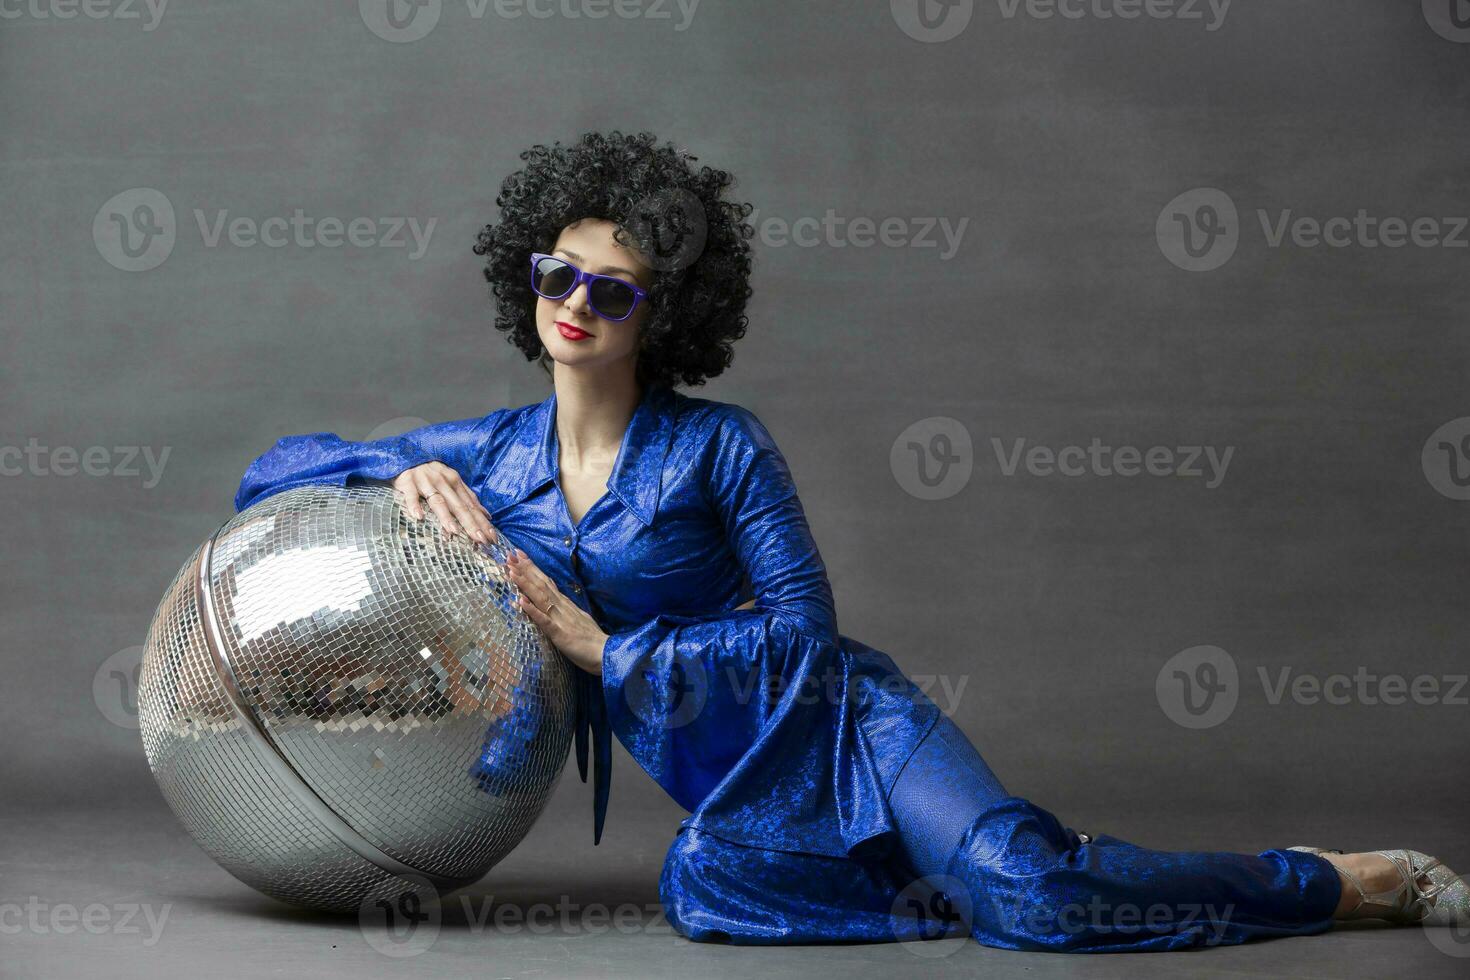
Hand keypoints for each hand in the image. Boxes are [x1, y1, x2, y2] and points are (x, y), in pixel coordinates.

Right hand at [392, 462, 497, 546]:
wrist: (406, 457)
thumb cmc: (431, 474)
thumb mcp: (452, 482)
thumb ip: (468, 498)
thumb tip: (487, 515)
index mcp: (456, 482)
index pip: (472, 506)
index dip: (482, 522)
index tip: (492, 538)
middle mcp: (443, 481)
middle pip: (459, 506)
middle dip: (470, 523)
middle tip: (480, 540)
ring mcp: (426, 481)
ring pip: (438, 501)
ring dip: (446, 516)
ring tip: (454, 531)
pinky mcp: (408, 481)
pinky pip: (411, 495)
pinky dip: (414, 505)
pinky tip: (418, 517)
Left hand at [506, 547, 607, 674]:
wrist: (604, 652)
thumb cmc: (591, 639)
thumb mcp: (578, 618)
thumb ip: (565, 609)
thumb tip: (555, 601)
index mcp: (565, 604)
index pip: (546, 582)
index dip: (532, 569)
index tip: (520, 555)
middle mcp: (561, 607)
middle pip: (541, 584)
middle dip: (525, 569)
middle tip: (511, 555)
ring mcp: (560, 618)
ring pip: (540, 597)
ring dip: (525, 584)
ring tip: (512, 571)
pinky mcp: (559, 633)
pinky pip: (543, 620)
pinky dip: (532, 610)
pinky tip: (521, 601)